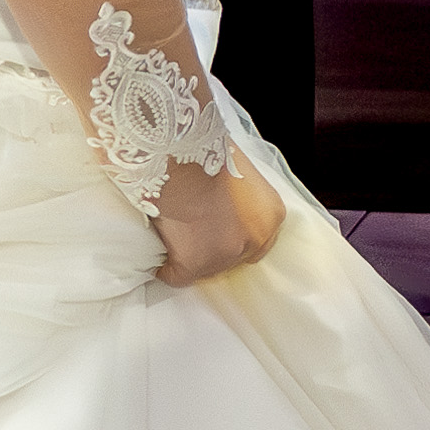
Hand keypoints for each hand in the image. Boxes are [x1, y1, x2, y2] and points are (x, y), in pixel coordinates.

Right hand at [153, 161, 285, 285]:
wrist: (180, 156)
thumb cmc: (203, 152)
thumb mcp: (238, 170)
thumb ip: (239, 196)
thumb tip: (223, 205)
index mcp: (271, 215)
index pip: (257, 241)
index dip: (232, 236)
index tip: (216, 232)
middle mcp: (254, 239)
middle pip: (232, 257)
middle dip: (212, 248)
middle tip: (192, 232)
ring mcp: (225, 255)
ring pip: (205, 269)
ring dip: (188, 256)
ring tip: (172, 236)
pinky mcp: (194, 264)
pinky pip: (176, 276)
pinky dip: (165, 268)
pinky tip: (159, 255)